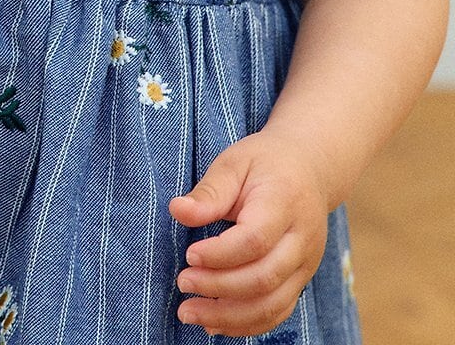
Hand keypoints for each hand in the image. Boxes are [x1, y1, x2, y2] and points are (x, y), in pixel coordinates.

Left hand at [169, 130, 330, 337]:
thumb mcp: (233, 162)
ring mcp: (306, 264)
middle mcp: (301, 240)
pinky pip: (278, 311)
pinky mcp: (301, 279)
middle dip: (220, 289)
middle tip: (183, 284)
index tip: (189, 256)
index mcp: (284, 204)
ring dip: (230, 316)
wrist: (309, 168)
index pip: (255, 240)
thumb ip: (209, 191)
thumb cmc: (264, 163)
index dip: (220, 255)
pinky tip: (215, 323)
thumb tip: (177, 211)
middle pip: (264, 278)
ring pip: (273, 304)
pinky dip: (247, 324)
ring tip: (190, 313)